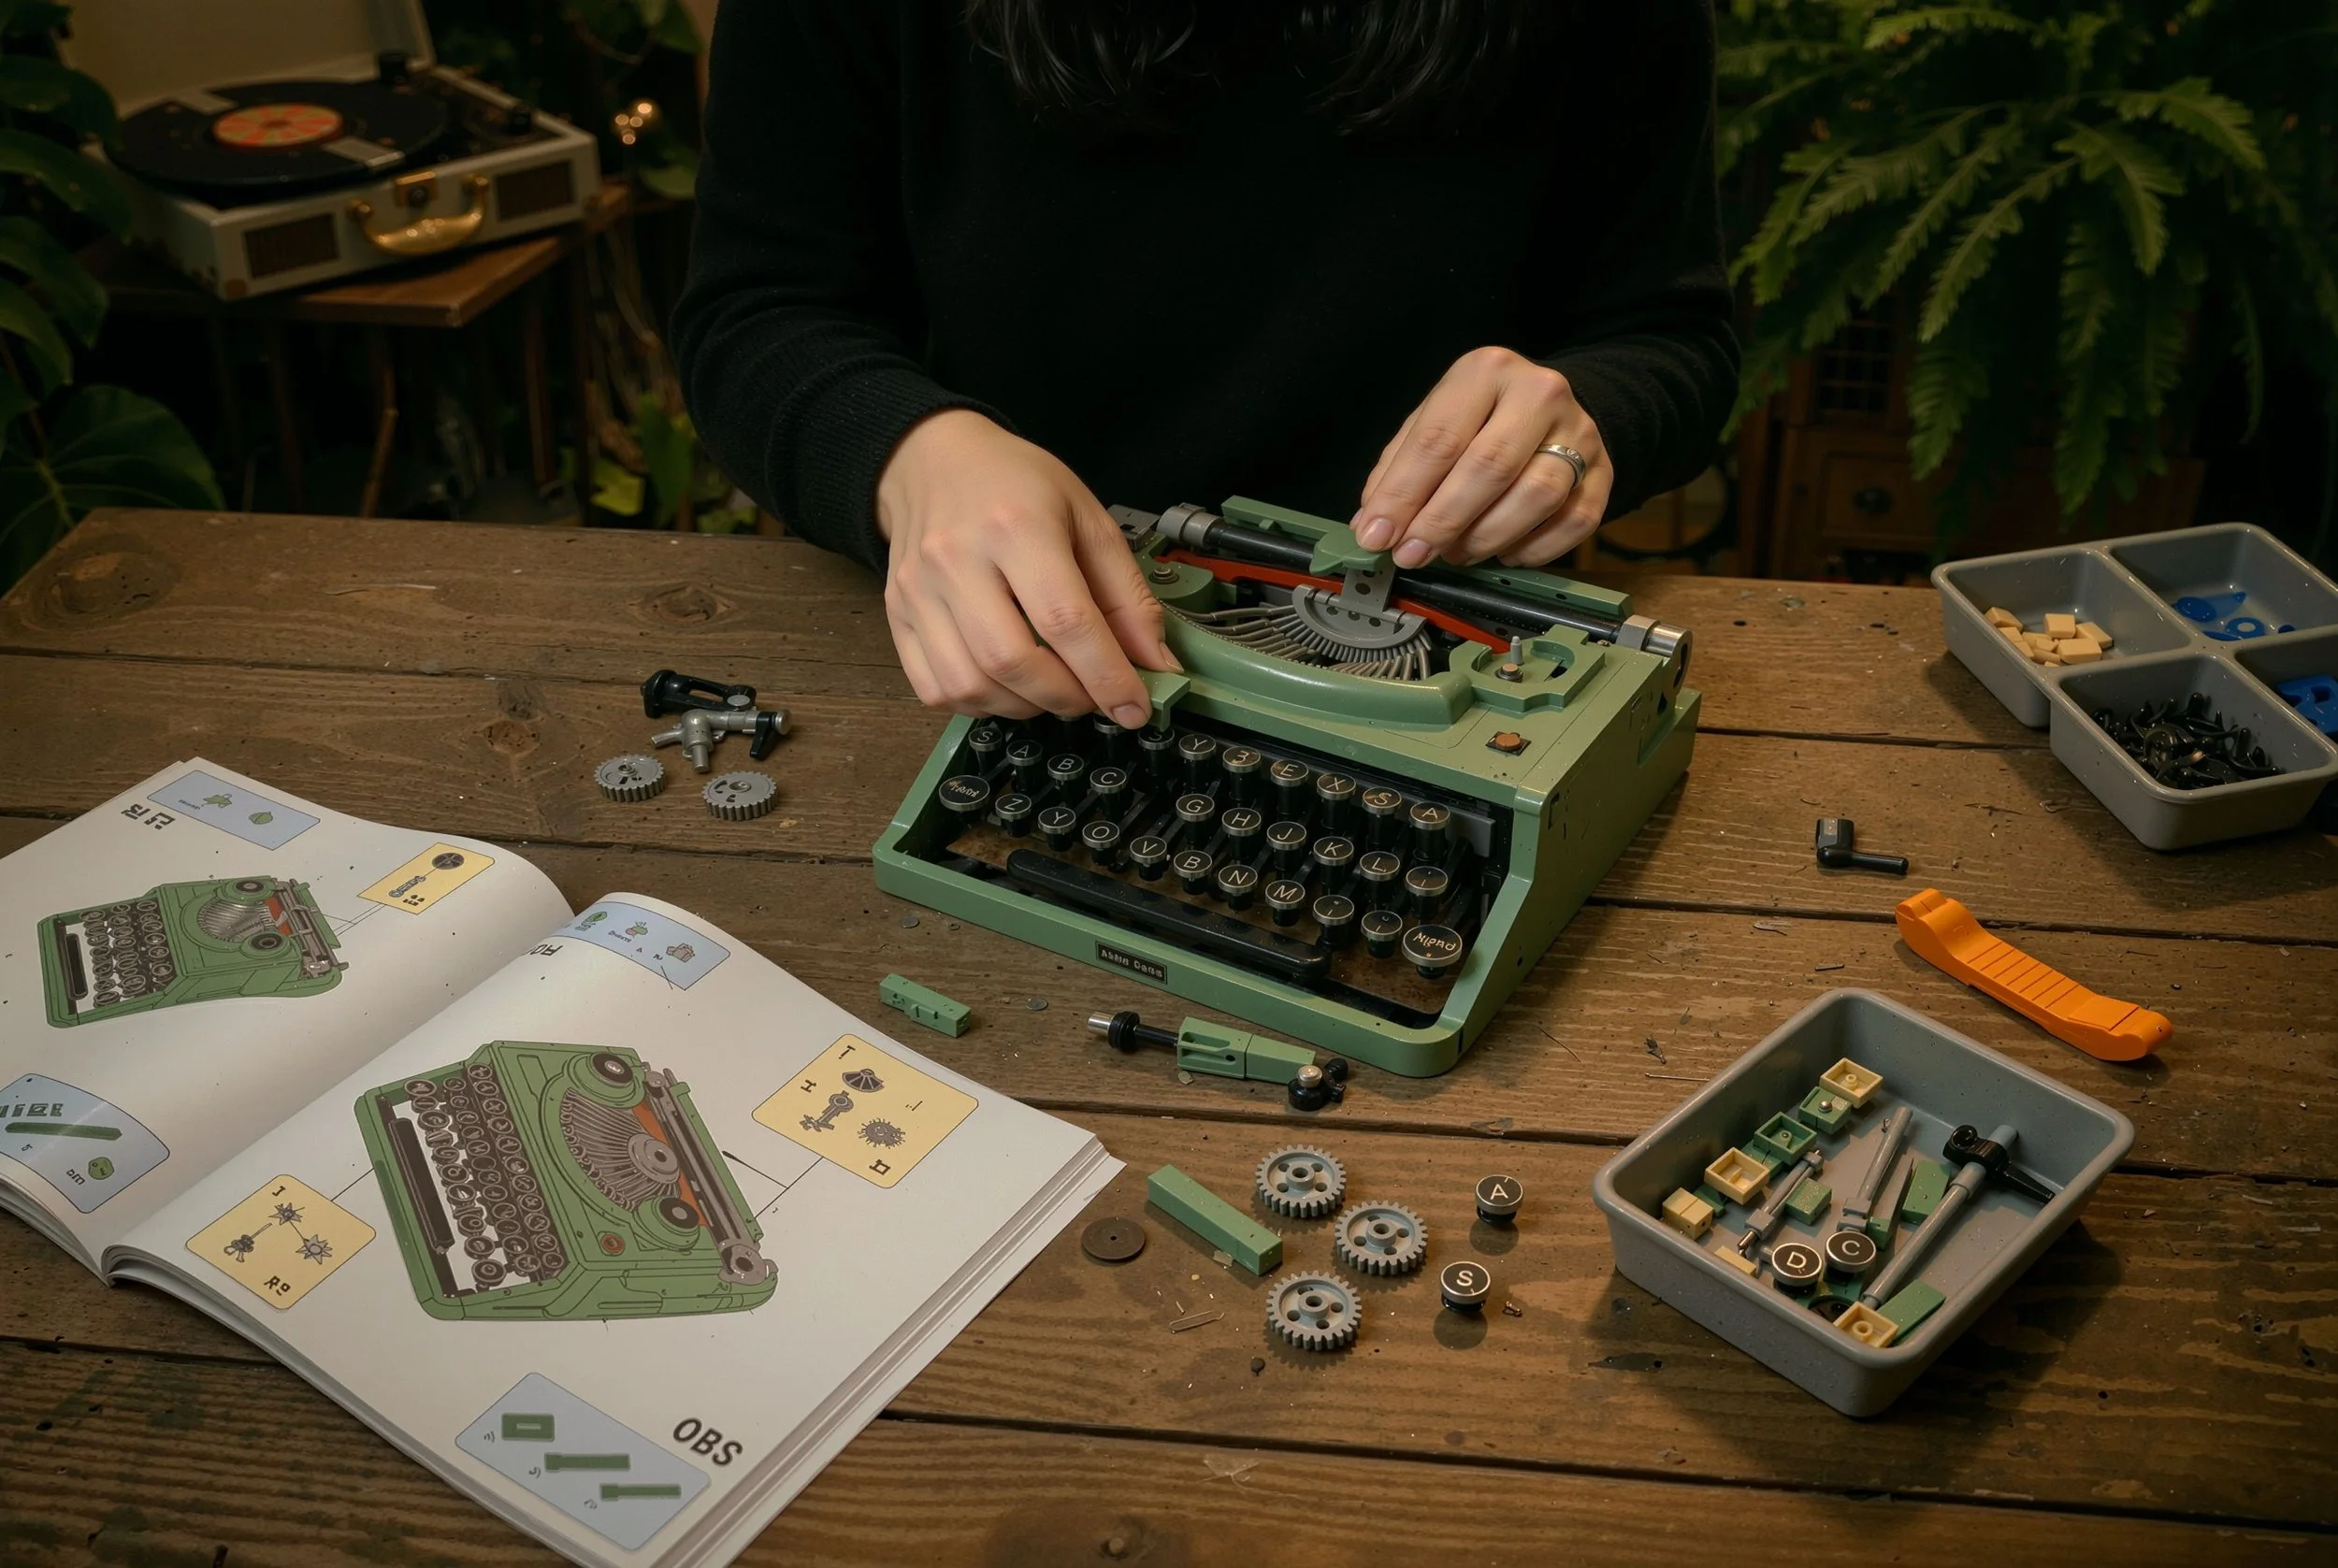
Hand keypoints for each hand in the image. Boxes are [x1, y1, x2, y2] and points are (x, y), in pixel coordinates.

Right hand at [876, 409, 1174, 724]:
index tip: (1134, 708)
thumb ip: (1127, 594)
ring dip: (1024, 706)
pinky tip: (1006, 686)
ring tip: (1052, 689)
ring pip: (971, 684)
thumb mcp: (1088, 518)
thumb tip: (1154, 665)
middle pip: (1013, 661)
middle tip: (1093, 698)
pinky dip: (979, 704)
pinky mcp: (896, 614)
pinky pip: (934, 688)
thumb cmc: (1016, 486)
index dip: (1106, 676)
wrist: (933, 459)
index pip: (1066, 620)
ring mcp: (917, 590)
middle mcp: (957, 559)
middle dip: (1066, 697)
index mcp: (1016, 525)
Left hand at [1353, 346, 1611, 568]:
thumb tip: (1372, 525)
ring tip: (1456, 553)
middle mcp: (1539, 392)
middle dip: (1442, 521)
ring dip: (1486, 537)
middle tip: (1413, 554)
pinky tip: (1504, 553)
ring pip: (1536, 496)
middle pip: (1488, 466)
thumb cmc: (1480, 419)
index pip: (1439, 438)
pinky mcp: (1604, 470)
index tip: (1378, 535)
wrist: (1553, 408)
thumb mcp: (1433, 422)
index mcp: (1486, 372)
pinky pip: (1574, 521)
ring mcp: (1579, 432)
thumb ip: (1399, 469)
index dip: (1404, 494)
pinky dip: (1533, 549)